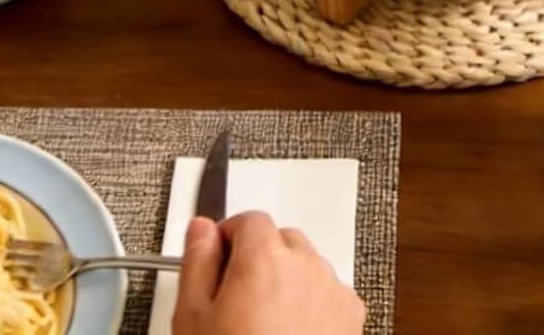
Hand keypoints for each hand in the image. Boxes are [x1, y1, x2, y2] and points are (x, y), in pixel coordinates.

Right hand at [172, 213, 364, 334]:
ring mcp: (332, 291)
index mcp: (265, 257)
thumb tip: (201, 231)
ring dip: (286, 281)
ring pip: (306, 266)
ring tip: (261, 325)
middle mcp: (306, 265)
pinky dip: (311, 305)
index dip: (228, 238)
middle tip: (234, 298)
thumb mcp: (193, 317)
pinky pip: (327, 294)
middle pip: (280, 240)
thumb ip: (198, 262)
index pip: (248, 220)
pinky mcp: (350, 318)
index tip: (217, 259)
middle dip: (258, 259)